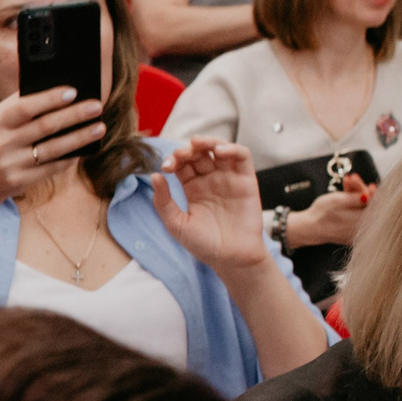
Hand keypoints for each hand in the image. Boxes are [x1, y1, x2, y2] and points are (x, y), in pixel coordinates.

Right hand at [0, 86, 105, 220]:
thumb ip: (17, 107)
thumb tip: (53, 91)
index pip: (26, 106)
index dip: (50, 98)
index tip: (73, 91)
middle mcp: (2, 143)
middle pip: (45, 126)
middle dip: (74, 115)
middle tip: (96, 106)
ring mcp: (11, 164)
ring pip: (53, 148)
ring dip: (79, 137)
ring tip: (99, 128)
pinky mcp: (20, 181)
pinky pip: (51, 168)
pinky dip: (69, 158)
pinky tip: (83, 149)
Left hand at [153, 137, 270, 271]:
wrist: (231, 258)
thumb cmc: (204, 245)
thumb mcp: (176, 224)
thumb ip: (163, 202)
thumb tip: (154, 175)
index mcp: (193, 189)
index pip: (182, 164)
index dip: (174, 159)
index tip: (166, 167)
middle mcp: (210, 181)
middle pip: (199, 154)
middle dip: (188, 149)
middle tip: (181, 154)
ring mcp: (229, 179)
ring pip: (219, 149)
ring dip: (209, 142)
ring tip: (197, 144)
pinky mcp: (247, 181)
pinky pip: (242, 157)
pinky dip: (232, 149)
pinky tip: (219, 151)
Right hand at [286, 174, 371, 248]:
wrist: (308, 228)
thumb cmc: (320, 215)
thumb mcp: (337, 201)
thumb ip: (355, 198)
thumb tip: (369, 195)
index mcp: (360, 221)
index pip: (375, 205)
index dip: (373, 193)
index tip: (369, 184)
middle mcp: (362, 229)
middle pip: (369, 206)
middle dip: (361, 190)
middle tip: (352, 178)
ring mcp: (358, 232)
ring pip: (362, 209)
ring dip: (356, 194)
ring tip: (347, 181)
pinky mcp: (353, 231)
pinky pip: (357, 215)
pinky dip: (353, 203)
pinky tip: (346, 193)